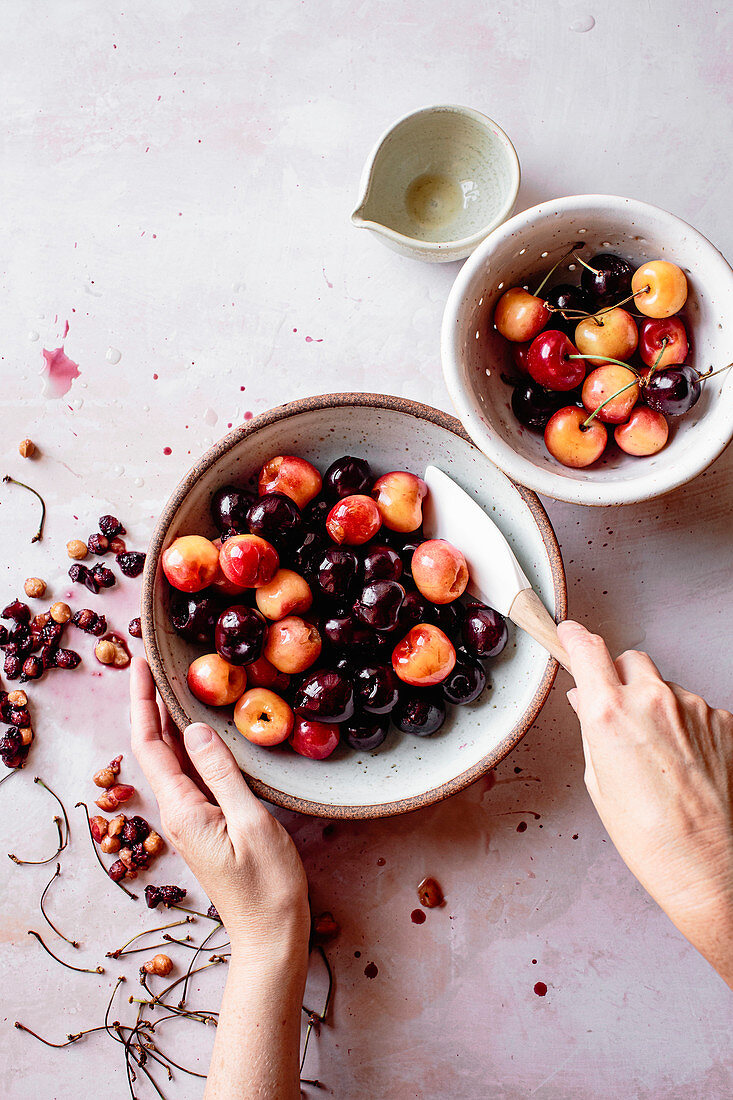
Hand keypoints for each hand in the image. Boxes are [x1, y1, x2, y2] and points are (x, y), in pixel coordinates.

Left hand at [129, 657, 309, 951]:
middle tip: (151, 660)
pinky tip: (198, 728)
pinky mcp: (206, 822)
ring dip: (166, 719)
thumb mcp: (250, 822)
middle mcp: (177, 810)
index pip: (150, 743)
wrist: (270, 934)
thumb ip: (221, 774)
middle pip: (154, 746)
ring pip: (171, 758)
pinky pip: (190, 773)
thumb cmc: (267, 885)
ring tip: (170, 682)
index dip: (143, 700)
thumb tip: (193, 729)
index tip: (140, 663)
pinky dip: (188, 742)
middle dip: (149, 702)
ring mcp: (190, 817)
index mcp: (182, 808)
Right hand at [558, 621, 732, 985]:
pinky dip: (687, 727)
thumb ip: (592, 731)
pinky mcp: (724, 721)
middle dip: (620, 678)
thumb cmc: (650, 838)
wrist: (710, 866)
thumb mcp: (599, 783)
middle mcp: (652, 701)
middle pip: (630, 661)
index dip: (574, 638)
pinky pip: (696, 710)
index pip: (587, 650)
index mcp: (610, 714)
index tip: (569, 634)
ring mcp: (693, 708)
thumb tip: (587, 703)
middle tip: (618, 711)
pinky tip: (686, 763)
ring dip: (657, 706)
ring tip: (658, 756)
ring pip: (666, 687)